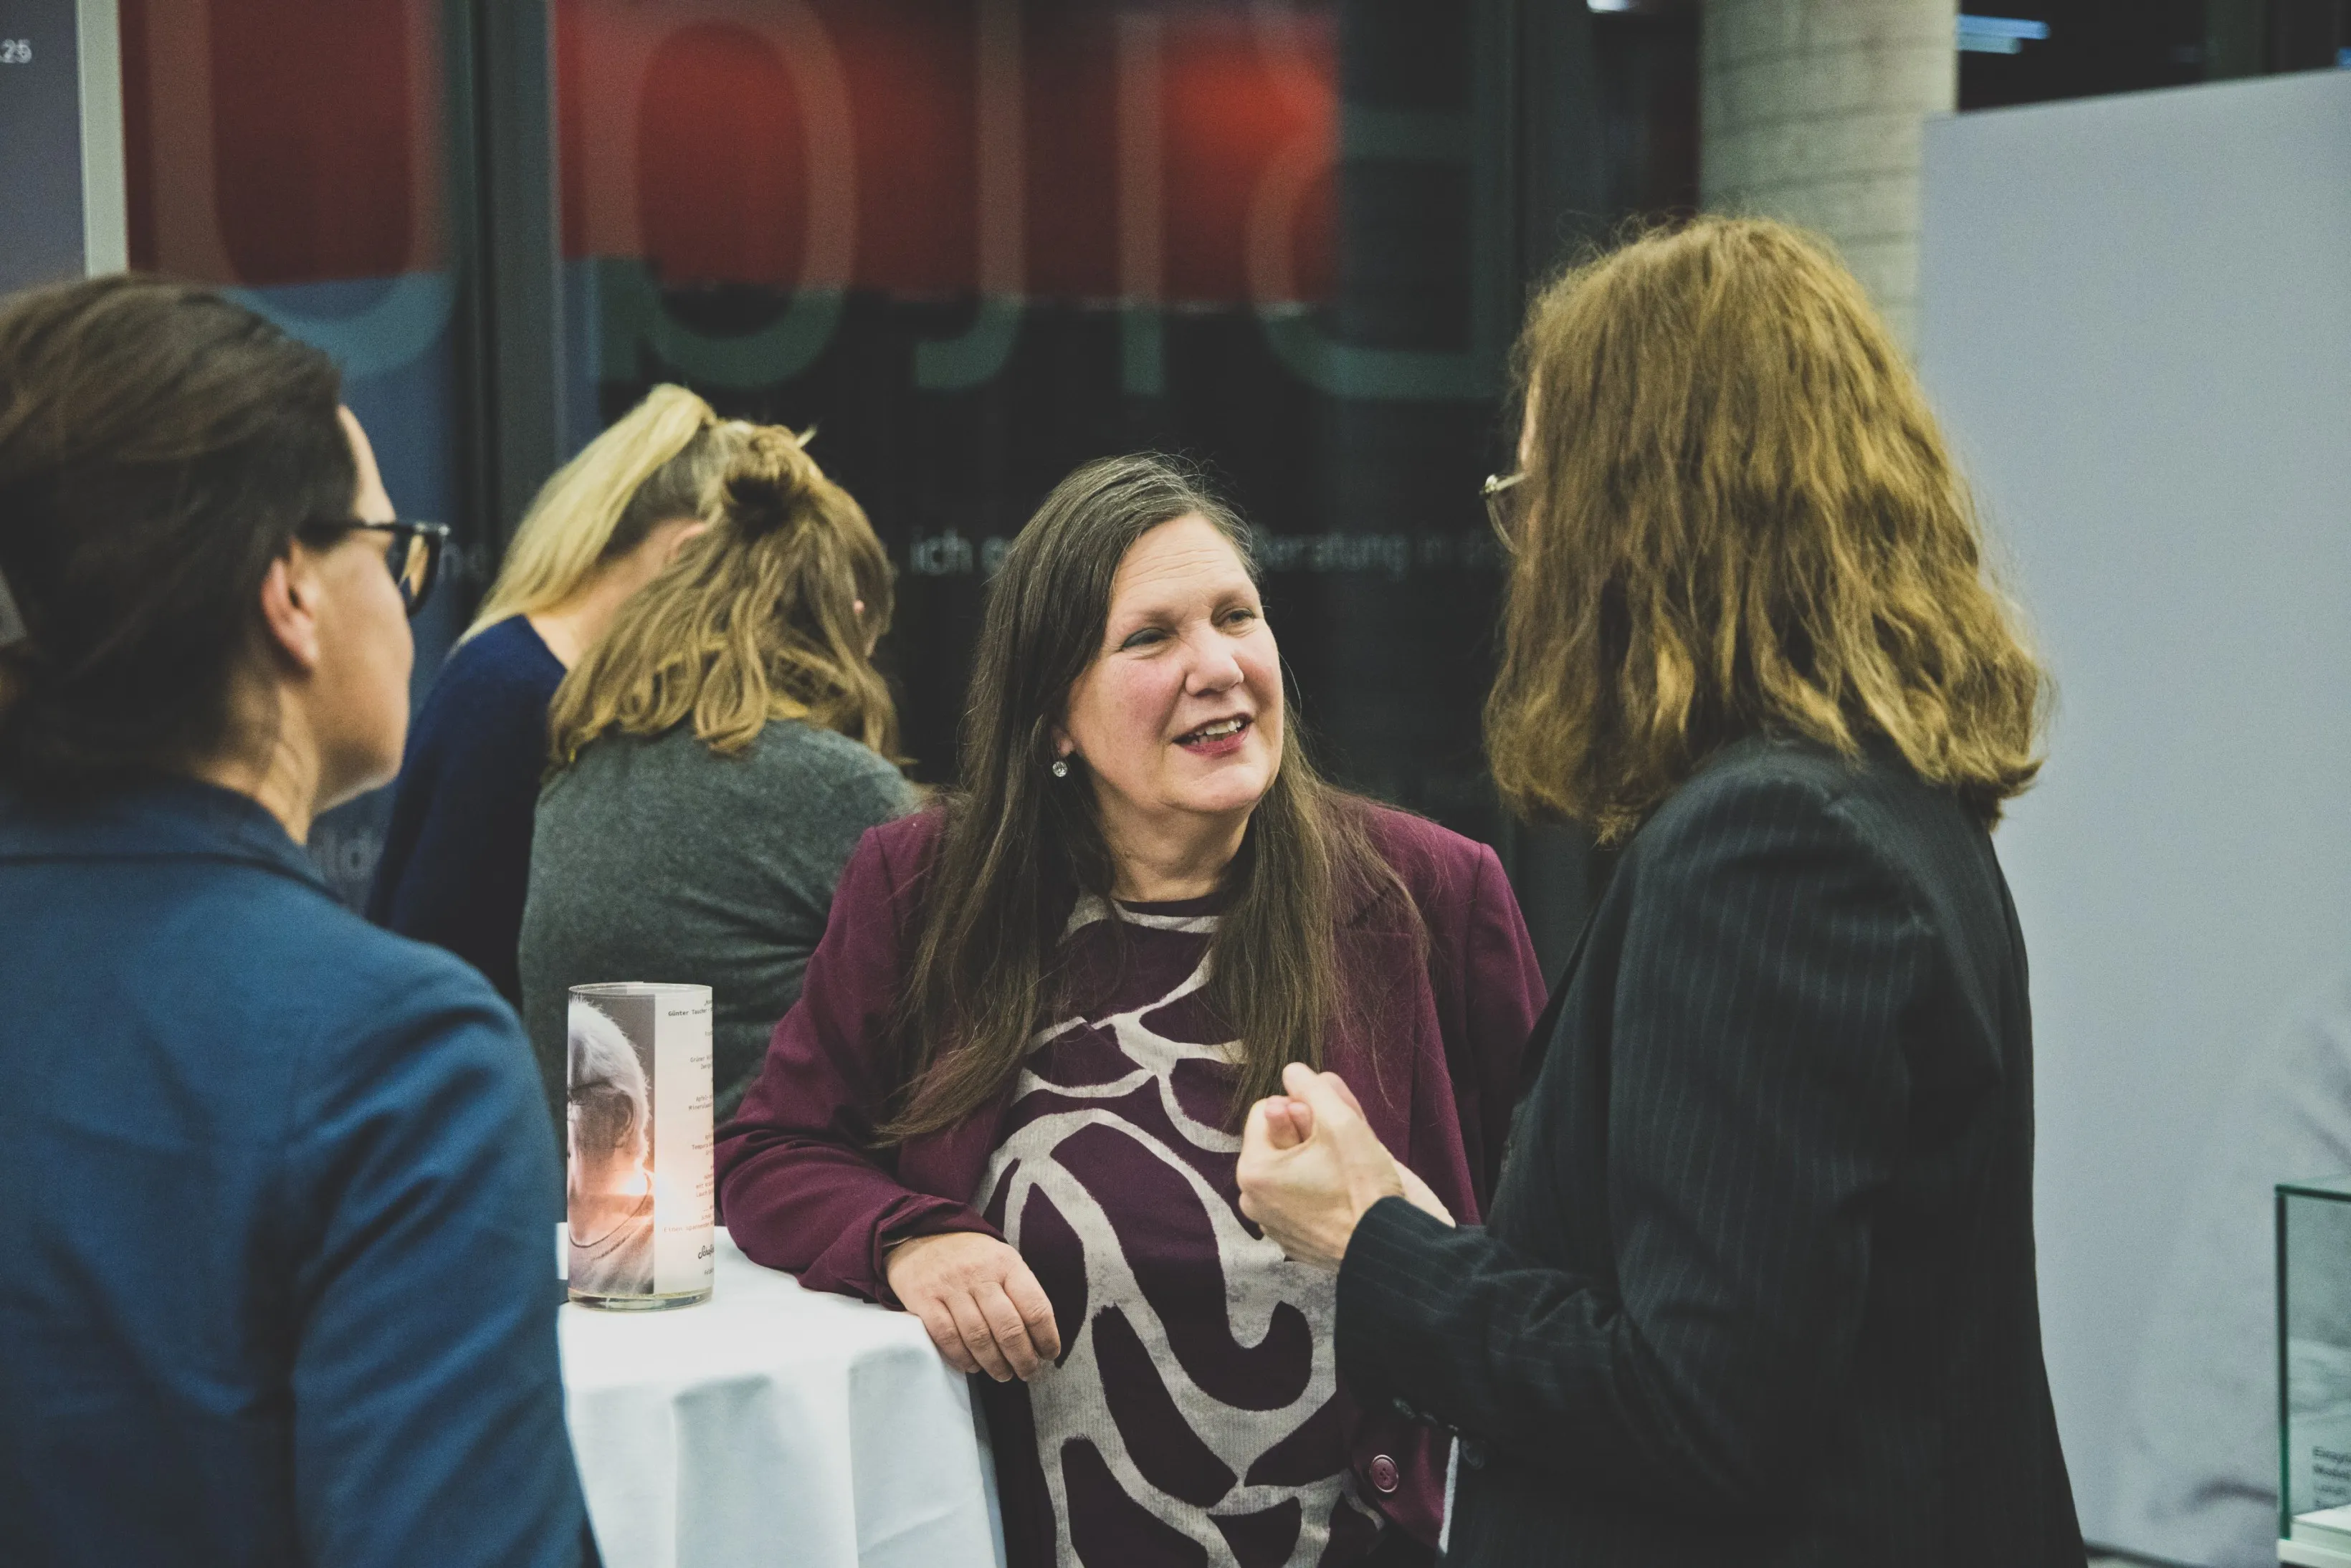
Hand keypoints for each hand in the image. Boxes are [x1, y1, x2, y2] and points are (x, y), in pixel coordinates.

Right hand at [883, 1231, 1060, 1382]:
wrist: (922, 1233)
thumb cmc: (971, 1255)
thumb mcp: (1002, 1259)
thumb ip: (1019, 1291)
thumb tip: (1040, 1335)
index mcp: (1007, 1264)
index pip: (1035, 1307)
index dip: (1047, 1337)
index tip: (1049, 1354)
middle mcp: (980, 1274)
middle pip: (1009, 1328)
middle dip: (1023, 1358)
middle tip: (1028, 1372)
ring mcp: (950, 1287)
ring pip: (979, 1337)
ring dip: (995, 1364)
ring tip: (1003, 1374)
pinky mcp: (924, 1299)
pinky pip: (947, 1337)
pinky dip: (963, 1358)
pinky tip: (973, 1366)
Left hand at [1262, 1076, 1454, 1226]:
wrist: (1388, 1247)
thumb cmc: (1363, 1187)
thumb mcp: (1341, 1122)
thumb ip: (1312, 1088)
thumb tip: (1292, 1071)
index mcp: (1253, 1170)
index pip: (1266, 1109)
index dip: (1301, 1106)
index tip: (1328, 1123)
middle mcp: (1253, 1199)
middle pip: (1278, 1139)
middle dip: (1309, 1129)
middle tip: (1343, 1136)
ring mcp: (1273, 1222)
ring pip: (1290, 1167)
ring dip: (1315, 1155)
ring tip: (1348, 1162)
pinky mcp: (1294, 1238)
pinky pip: (1298, 1196)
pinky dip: (1317, 1185)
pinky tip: (1343, 1186)